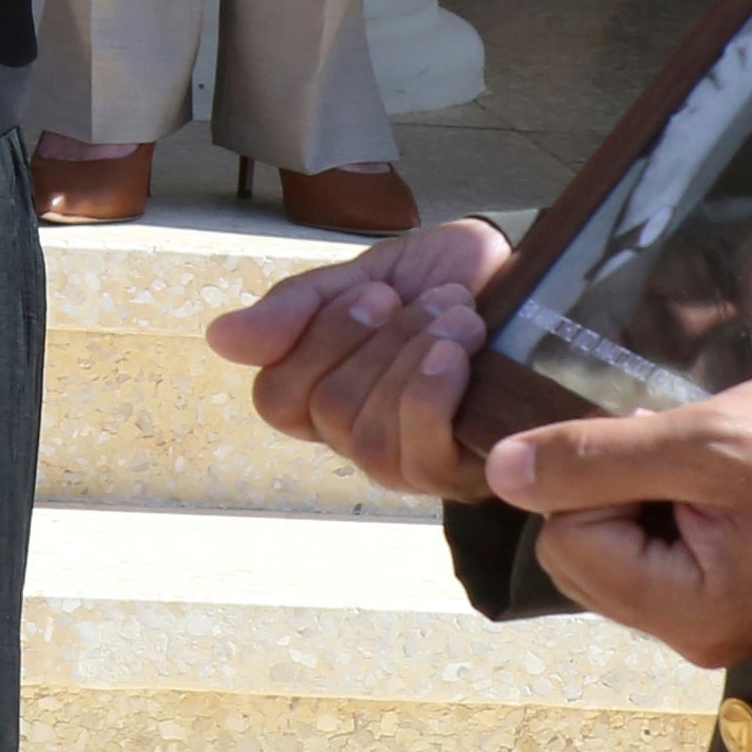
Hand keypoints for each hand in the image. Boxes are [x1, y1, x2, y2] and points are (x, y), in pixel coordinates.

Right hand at [205, 215, 515, 501]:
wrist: (532, 279)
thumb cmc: (447, 282)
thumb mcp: (366, 276)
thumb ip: (298, 308)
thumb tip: (219, 337)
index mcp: (326, 393)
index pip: (277, 398)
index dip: (318, 343)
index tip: (374, 291)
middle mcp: (358, 439)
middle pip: (326, 410)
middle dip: (376, 340)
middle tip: (423, 298)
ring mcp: (407, 465)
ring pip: (367, 435)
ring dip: (410, 358)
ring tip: (456, 314)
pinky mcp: (459, 475)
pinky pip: (418, 451)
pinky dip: (432, 390)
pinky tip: (461, 349)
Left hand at [485, 366, 751, 670]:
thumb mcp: (703, 439)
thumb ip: (596, 457)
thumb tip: (501, 472)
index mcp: (694, 613)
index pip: (567, 542)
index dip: (596, 482)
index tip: (667, 455)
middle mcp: (696, 637)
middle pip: (578, 557)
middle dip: (611, 495)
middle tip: (686, 462)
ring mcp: (709, 624)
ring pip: (605, 556)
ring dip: (635, 500)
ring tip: (704, 474)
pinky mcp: (719, 602)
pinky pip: (644, 558)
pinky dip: (659, 513)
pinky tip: (711, 490)